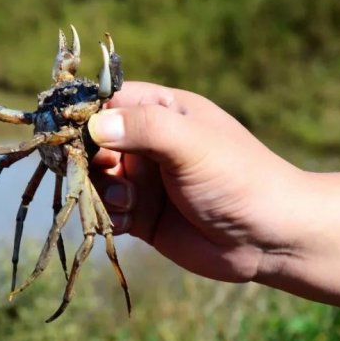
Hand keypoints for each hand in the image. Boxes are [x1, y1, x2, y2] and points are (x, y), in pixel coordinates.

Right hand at [88, 81, 300, 282]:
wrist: (270, 240)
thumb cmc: (238, 179)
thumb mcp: (192, 144)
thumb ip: (145, 128)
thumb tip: (92, 125)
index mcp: (162, 110)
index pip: (107, 100)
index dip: (85, 114)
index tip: (69, 132)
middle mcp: (147, 143)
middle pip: (93, 142)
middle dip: (89, 159)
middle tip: (105, 173)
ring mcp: (144, 180)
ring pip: (95, 179)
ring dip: (101, 191)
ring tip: (129, 201)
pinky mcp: (142, 215)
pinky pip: (107, 211)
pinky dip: (109, 216)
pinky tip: (131, 221)